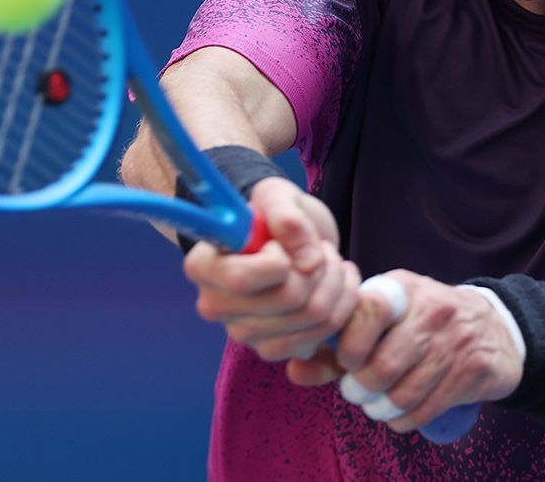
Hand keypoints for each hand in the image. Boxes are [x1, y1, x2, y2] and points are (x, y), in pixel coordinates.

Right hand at [183, 176, 357, 361]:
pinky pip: (323, 335)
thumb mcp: (277, 195)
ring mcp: (245, 333)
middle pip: (289, 298)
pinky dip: (342, 306)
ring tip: (330, 261)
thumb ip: (287, 217)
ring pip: (313, 316)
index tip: (281, 242)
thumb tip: (308, 260)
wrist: (287, 239)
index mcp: (203, 267)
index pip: (242, 278)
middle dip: (320, 266)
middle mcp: (216, 306)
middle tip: (320, 248)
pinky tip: (336, 285)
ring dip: (335, 283)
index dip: (279, 258)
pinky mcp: (274, 349)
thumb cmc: (273, 214)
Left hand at [296, 270, 523, 433]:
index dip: (349, 342)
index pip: (370, 309)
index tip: (345, 360)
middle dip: (360, 388)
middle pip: (384, 363)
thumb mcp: (385, 320)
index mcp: (403, 289)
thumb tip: (293, 370)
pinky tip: (398, 414)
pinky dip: (403, 420)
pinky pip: (427, 408)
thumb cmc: (422, 324)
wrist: (495, 328)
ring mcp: (456, 342)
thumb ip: (335, 345)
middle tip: (354, 392)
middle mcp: (432, 310)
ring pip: (405, 392)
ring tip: (374, 405)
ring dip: (380, 408)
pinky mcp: (473, 371)